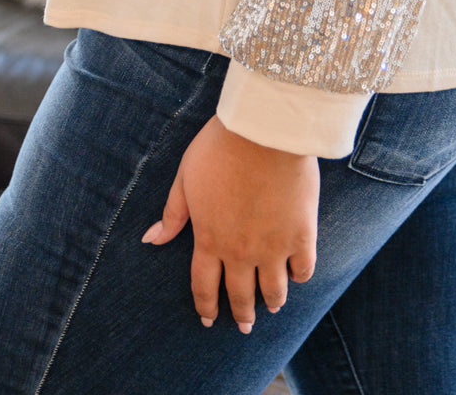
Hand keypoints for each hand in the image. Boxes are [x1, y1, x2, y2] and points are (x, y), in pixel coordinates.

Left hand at [142, 115, 318, 331]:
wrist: (264, 130)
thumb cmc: (220, 147)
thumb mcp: (186, 176)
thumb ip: (172, 213)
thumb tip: (151, 239)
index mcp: (209, 239)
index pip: (204, 286)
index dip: (206, 307)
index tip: (209, 320)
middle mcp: (240, 252)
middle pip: (240, 296)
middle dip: (241, 315)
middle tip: (245, 325)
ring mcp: (273, 246)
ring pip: (274, 290)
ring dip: (272, 302)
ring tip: (273, 306)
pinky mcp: (301, 234)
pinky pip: (303, 269)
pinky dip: (300, 277)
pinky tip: (297, 276)